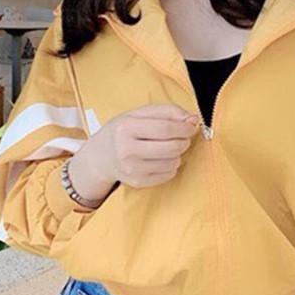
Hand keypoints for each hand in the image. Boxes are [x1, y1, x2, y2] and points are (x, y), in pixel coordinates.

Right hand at [74, 103, 201, 192]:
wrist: (100, 156)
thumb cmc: (122, 131)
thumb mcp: (138, 113)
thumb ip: (167, 112)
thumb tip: (193, 119)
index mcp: (126, 128)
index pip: (165, 128)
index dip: (184, 127)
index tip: (192, 125)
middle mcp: (127, 150)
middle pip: (171, 147)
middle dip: (184, 141)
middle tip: (184, 136)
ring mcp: (132, 169)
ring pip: (173, 162)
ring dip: (178, 153)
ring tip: (168, 147)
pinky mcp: (138, 182)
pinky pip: (168, 174)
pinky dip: (171, 165)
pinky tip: (161, 159)